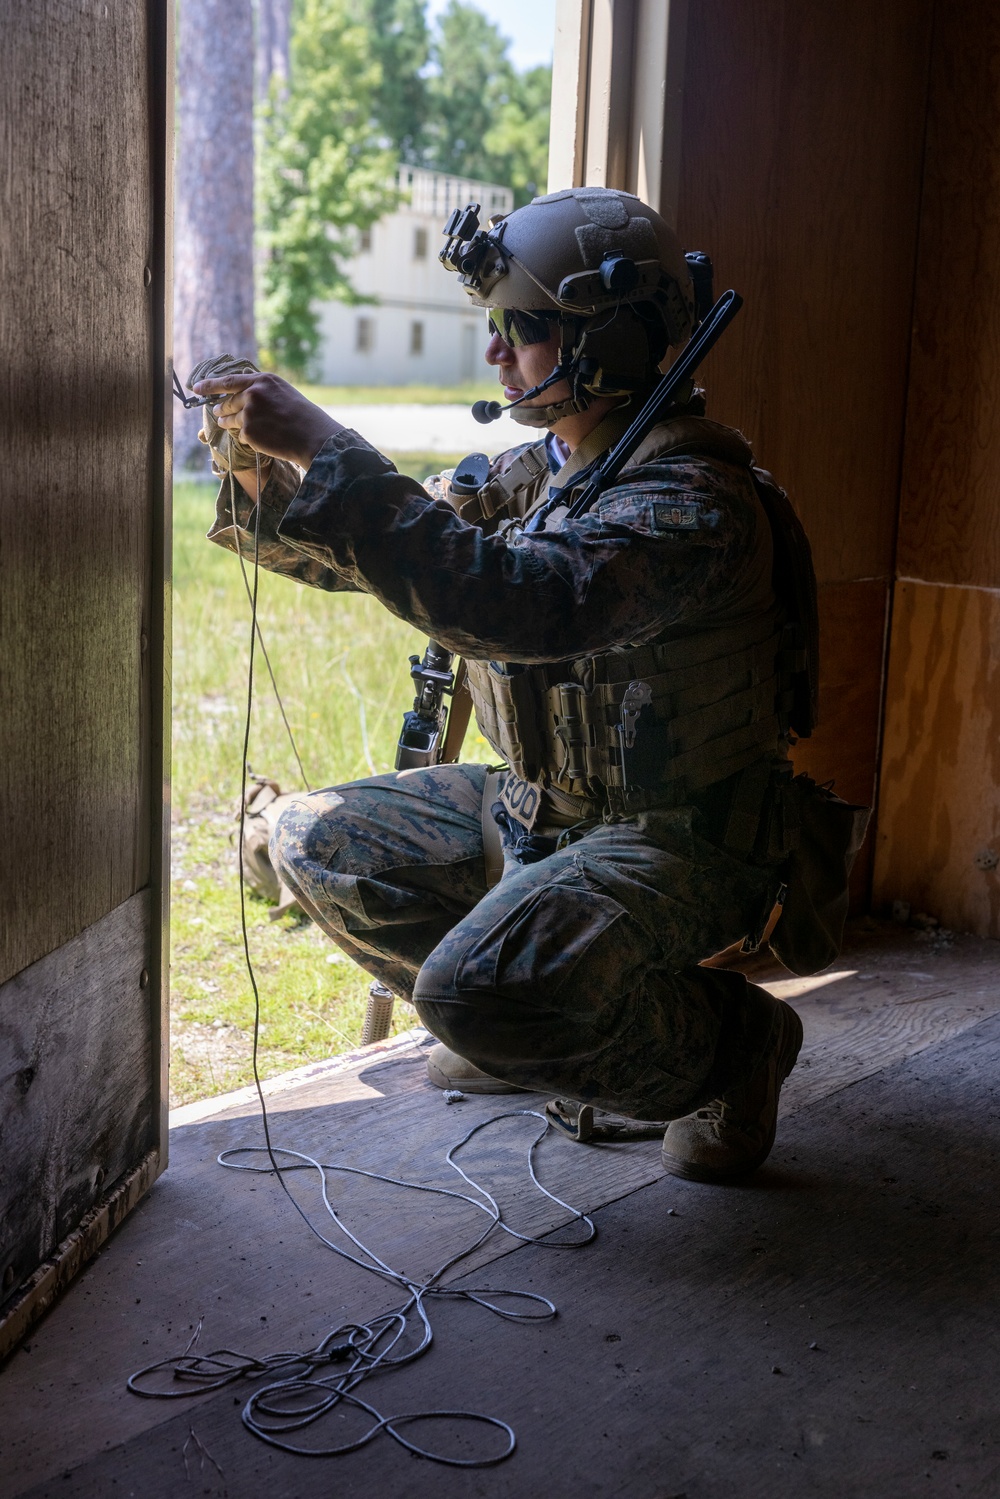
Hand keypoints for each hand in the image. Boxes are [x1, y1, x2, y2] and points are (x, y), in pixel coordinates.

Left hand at [192, 372, 343, 469]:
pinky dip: (247, 438)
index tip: (197, 387)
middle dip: (221, 408)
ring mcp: (249, 413)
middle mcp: (252, 394)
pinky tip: (260, 439)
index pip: (229, 381)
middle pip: (228, 402)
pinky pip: (240, 435)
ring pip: (230, 420)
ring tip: (229, 425)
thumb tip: (243, 386)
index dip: (210, 385)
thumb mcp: (282, 391)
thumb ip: (261, 388)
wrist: (312, 436)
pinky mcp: (249, 432)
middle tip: (217, 412)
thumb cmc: (302, 415)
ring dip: (228, 423)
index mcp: (261, 381)